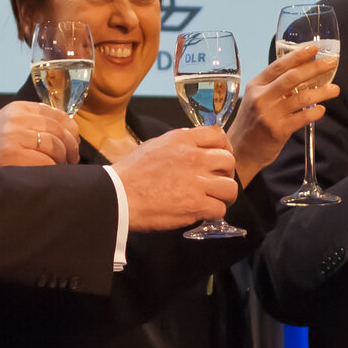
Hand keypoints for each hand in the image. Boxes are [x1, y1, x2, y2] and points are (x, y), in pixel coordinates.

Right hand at [0, 102, 78, 168]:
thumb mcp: (7, 124)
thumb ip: (32, 121)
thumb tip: (68, 128)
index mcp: (16, 108)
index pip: (54, 113)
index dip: (70, 127)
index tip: (74, 139)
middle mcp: (15, 119)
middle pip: (58, 129)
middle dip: (71, 145)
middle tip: (73, 157)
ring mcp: (13, 137)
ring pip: (55, 145)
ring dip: (64, 158)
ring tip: (63, 165)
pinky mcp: (13, 155)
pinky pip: (46, 162)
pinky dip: (53, 169)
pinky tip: (52, 173)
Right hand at [114, 127, 238, 230]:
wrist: (117, 195)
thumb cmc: (130, 173)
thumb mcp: (155, 145)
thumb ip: (178, 145)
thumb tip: (193, 150)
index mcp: (182, 140)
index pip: (218, 135)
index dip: (224, 148)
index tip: (220, 158)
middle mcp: (194, 157)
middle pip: (229, 161)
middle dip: (226, 173)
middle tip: (218, 181)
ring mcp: (196, 182)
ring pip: (230, 187)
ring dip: (225, 195)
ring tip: (216, 200)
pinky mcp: (195, 205)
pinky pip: (220, 209)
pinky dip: (214, 212)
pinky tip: (204, 212)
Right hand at [226, 43, 341, 184]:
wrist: (240, 151)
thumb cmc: (252, 124)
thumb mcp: (257, 99)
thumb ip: (274, 87)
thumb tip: (301, 73)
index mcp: (256, 85)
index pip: (279, 65)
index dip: (298, 55)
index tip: (314, 48)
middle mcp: (261, 97)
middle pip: (292, 77)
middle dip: (315, 68)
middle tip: (331, 63)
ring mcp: (269, 114)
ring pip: (301, 97)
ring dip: (322, 92)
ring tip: (335, 89)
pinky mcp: (278, 130)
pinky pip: (302, 117)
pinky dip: (315, 112)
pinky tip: (321, 110)